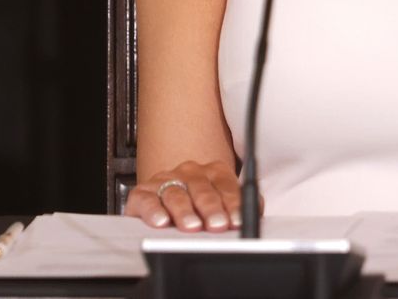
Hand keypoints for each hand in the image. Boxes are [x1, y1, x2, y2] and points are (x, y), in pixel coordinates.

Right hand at [125, 160, 242, 231]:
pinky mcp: (142, 193)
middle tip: (217, 225)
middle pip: (202, 190)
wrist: (162, 198)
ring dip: (185, 211)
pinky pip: (147, 200)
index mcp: (213, 171)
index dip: (233, 204)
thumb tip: (255, 215)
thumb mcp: (221, 203)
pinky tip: (161, 221)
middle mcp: (190, 172)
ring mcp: (165, 180)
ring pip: (176, 194)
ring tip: (192, 226)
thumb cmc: (197, 203)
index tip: (236, 221)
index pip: (227, 186)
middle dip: (211, 208)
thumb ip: (238, 206)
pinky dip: (154, 211)